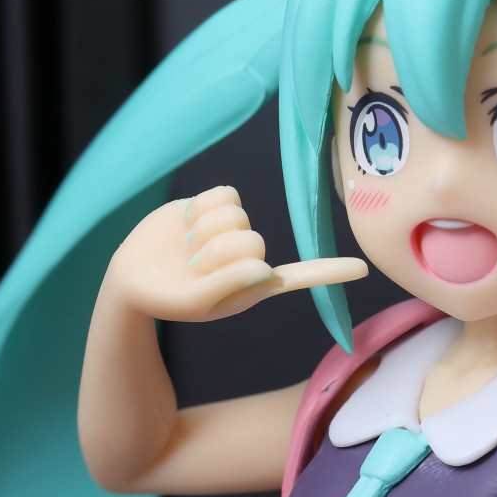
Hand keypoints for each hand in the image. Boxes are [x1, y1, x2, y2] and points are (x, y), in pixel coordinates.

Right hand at [102, 185, 367, 322]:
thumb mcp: (195, 302)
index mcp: (254, 286)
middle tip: (194, 266)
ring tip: (189, 247)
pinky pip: (225, 194)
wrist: (134, 275)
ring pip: (237, 216)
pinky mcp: (217, 206)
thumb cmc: (167, 298)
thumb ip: (230, 287)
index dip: (328, 271)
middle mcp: (251, 256)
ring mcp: (235, 230)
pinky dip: (203, 207)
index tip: (363, 269)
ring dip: (205, 230)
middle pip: (252, 240)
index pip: (298, 276)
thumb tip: (265, 269)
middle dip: (215, 252)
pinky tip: (189, 223)